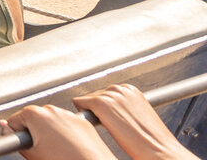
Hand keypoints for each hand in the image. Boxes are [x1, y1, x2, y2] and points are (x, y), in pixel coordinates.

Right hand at [4, 105, 114, 159]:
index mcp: (34, 114)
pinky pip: (67, 125)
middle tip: (41, 150)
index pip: (14, 121)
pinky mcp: (82, 122)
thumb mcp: (31, 154)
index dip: (16, 134)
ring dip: (49, 132)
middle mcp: (51, 109)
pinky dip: (65, 134)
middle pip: (32, 119)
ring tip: (56, 150)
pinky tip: (68, 148)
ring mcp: (68, 114)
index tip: (23, 144)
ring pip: (50, 122)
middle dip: (33, 132)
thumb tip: (5, 128)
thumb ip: (13, 138)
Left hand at [73, 84, 195, 159]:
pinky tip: (89, 121)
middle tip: (108, 125)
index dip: (108, 108)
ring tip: (104, 126)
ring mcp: (111, 95)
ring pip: (88, 100)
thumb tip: (112, 111)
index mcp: (132, 90)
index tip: (113, 119)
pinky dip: (81, 111)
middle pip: (97, 95)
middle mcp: (121, 89)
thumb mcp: (139, 116)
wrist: (159, 149)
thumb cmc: (151, 139)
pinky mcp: (101, 103)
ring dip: (92, 112)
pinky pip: (80, 102)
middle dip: (99, 109)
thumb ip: (125, 107)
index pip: (108, 93)